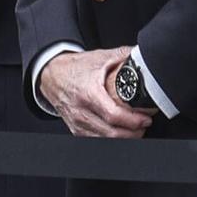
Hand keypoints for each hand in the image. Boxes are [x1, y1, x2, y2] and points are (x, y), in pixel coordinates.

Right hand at [38, 47, 153, 138]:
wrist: (51, 76)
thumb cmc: (74, 68)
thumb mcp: (99, 57)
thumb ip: (123, 55)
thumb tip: (143, 56)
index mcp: (88, 93)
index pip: (113, 115)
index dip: (133, 121)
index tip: (145, 119)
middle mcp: (81, 111)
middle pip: (111, 132)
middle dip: (133, 133)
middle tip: (144, 125)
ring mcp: (77, 122)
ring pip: (105, 139)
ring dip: (124, 138)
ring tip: (135, 130)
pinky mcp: (76, 129)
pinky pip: (96, 140)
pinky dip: (111, 139)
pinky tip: (120, 133)